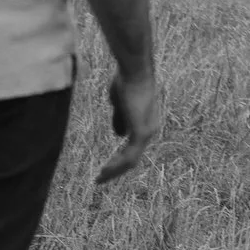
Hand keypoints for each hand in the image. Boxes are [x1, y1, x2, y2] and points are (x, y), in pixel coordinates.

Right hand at [97, 67, 161, 186]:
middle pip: (132, 157)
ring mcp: (147, 133)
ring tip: (99, 179)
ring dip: (114, 171)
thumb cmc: (126, 81)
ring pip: (130, 160)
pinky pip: (129, 156)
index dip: (119, 158)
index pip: (133, 148)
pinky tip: (104, 170)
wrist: (133, 71)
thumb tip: (119, 136)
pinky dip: (116, 165)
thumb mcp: (120, 104)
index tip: (106, 167)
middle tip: (100, 178)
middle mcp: (150, 131)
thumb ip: (121, 120)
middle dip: (116, 169)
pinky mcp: (141, 133)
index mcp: (146, 124)